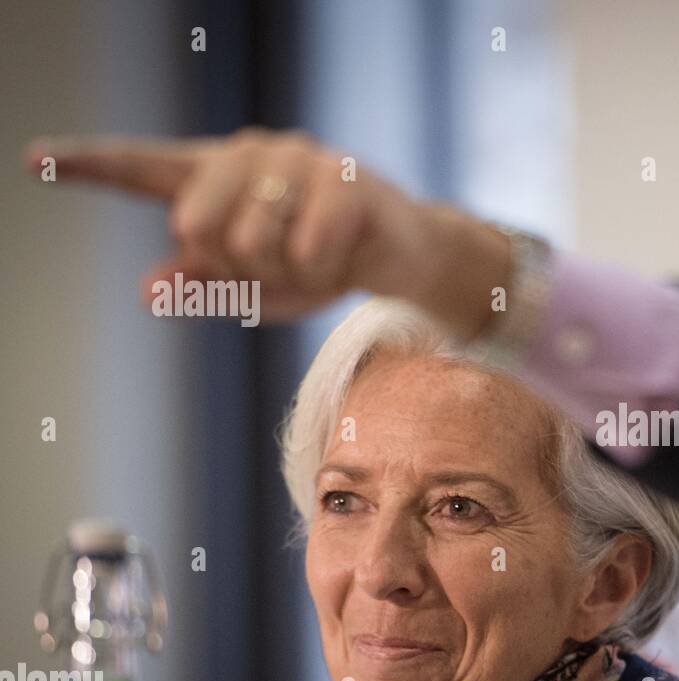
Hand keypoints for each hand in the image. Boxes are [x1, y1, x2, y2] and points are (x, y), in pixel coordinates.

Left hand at [23, 126, 508, 332]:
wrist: (404, 256)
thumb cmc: (320, 263)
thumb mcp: (253, 286)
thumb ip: (201, 284)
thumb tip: (146, 290)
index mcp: (218, 174)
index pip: (142, 166)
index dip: (87, 164)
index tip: (33, 159)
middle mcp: (251, 154)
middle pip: (196, 224)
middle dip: (238, 265)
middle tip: (282, 265)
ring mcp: (299, 159)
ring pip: (252, 239)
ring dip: (288, 273)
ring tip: (318, 262)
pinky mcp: (345, 180)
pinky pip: (305, 248)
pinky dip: (323, 272)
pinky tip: (345, 259)